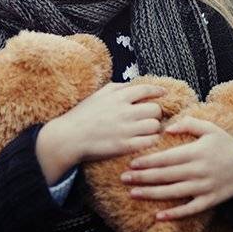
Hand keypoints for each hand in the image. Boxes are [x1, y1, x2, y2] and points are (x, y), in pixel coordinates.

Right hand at [37, 83, 166, 179]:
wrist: (68, 137)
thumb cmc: (82, 115)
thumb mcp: (98, 94)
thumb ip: (118, 88)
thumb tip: (134, 86)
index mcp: (118, 97)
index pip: (147, 90)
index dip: (159, 92)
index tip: (164, 94)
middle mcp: (124, 111)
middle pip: (155, 109)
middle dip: (155, 113)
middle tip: (150, 118)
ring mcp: (125, 129)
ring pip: (155, 126)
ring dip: (153, 128)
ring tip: (147, 131)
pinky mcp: (125, 146)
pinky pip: (149, 142)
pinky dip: (150, 141)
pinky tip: (145, 141)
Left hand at [119, 116, 232, 220]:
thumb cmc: (225, 145)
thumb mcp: (210, 128)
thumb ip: (188, 124)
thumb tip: (166, 127)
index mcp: (196, 152)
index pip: (167, 158)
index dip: (148, 161)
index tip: (132, 163)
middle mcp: (198, 170)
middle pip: (165, 176)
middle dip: (143, 177)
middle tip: (124, 178)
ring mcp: (204, 187)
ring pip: (173, 193)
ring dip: (151, 194)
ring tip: (133, 194)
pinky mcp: (209, 201)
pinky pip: (190, 209)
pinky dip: (174, 214)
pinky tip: (158, 216)